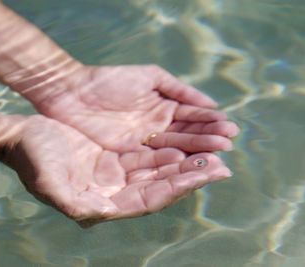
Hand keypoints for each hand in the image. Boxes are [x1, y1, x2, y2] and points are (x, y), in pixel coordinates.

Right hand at [0, 115, 231, 221]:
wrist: (21, 135)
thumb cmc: (31, 158)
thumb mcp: (48, 182)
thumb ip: (74, 202)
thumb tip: (103, 212)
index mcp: (101, 203)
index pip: (148, 199)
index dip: (177, 188)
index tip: (205, 176)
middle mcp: (113, 192)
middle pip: (160, 186)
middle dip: (190, 177)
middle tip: (222, 166)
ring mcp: (115, 174)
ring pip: (158, 170)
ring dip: (184, 163)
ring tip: (212, 155)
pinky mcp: (114, 156)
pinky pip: (147, 155)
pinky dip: (167, 151)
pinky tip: (185, 145)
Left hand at [31, 65, 238, 152]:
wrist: (73, 93)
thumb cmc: (110, 80)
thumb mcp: (149, 77)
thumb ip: (179, 89)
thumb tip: (212, 103)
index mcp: (164, 108)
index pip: (192, 118)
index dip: (210, 123)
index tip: (230, 128)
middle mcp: (157, 128)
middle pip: (186, 136)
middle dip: (207, 139)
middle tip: (228, 145)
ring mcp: (144, 143)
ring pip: (174, 149)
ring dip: (195, 153)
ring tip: (216, 156)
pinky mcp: (128, 156)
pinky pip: (153, 160)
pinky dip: (171, 162)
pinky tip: (188, 163)